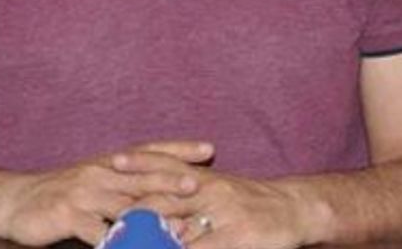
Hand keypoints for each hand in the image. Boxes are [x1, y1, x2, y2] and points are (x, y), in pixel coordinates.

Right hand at [0, 140, 211, 245]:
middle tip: (200, 186)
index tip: (209, 148)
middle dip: (173, 181)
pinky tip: (131, 248)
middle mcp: (101, 172)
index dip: (179, 149)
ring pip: (125, 206)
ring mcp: (85, 193)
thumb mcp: (97, 185)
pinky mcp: (70, 214)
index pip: (151, 151)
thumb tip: (167, 197)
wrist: (15, 202)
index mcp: (111, 163)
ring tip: (177, 230)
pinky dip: (118, 243)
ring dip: (152, 218)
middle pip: (144, 176)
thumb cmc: (64, 196)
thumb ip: (128, 188)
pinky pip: (99, 232)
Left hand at [124, 163, 313, 248]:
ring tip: (127, 243)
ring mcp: (222, 215)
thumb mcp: (218, 191)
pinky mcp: (234, 237)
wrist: (294, 209)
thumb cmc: (251, 202)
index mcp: (204, 177)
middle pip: (164, 198)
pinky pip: (200, 248)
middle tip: (107, 219)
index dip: (139, 162)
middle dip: (133, 210)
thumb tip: (153, 207)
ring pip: (178, 228)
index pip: (166, 164)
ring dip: (150, 240)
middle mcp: (210, 190)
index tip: (110, 162)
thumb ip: (189, 195)